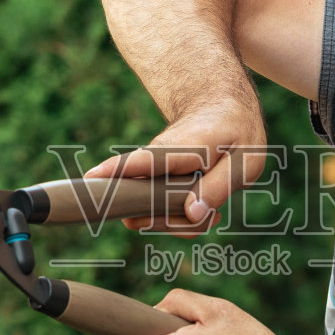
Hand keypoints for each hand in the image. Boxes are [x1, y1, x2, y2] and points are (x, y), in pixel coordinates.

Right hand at [84, 100, 265, 236]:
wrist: (222, 110)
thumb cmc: (236, 132)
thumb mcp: (244, 161)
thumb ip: (219, 187)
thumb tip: (192, 214)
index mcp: (178, 150)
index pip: (141, 161)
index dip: (115, 171)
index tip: (90, 178)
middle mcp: (155, 161)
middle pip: (138, 203)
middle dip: (167, 223)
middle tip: (209, 218)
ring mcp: (152, 173)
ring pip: (149, 213)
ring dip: (179, 224)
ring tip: (216, 213)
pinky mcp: (155, 184)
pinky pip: (160, 212)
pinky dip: (182, 220)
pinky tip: (208, 212)